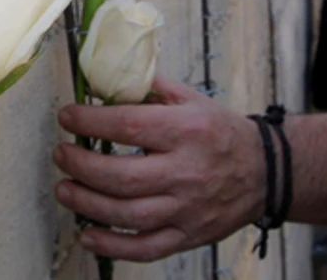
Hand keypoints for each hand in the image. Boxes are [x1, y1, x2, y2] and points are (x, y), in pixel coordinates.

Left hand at [53, 77, 264, 260]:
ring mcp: (188, 208)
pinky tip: (87, 236)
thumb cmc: (221, 132)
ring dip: (88, 203)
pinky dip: (113, 246)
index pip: (128, 127)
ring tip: (64, 189)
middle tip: (62, 154)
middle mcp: (187, 171)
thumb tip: (103, 79)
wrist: (265, 172)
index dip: (90, 123)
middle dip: (82, 166)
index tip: (67, 117)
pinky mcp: (189, 235)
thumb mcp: (191, 99)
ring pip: (128, 213)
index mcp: (187, 131)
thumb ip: (148, 88)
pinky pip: (146, 248)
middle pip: (122, 176)